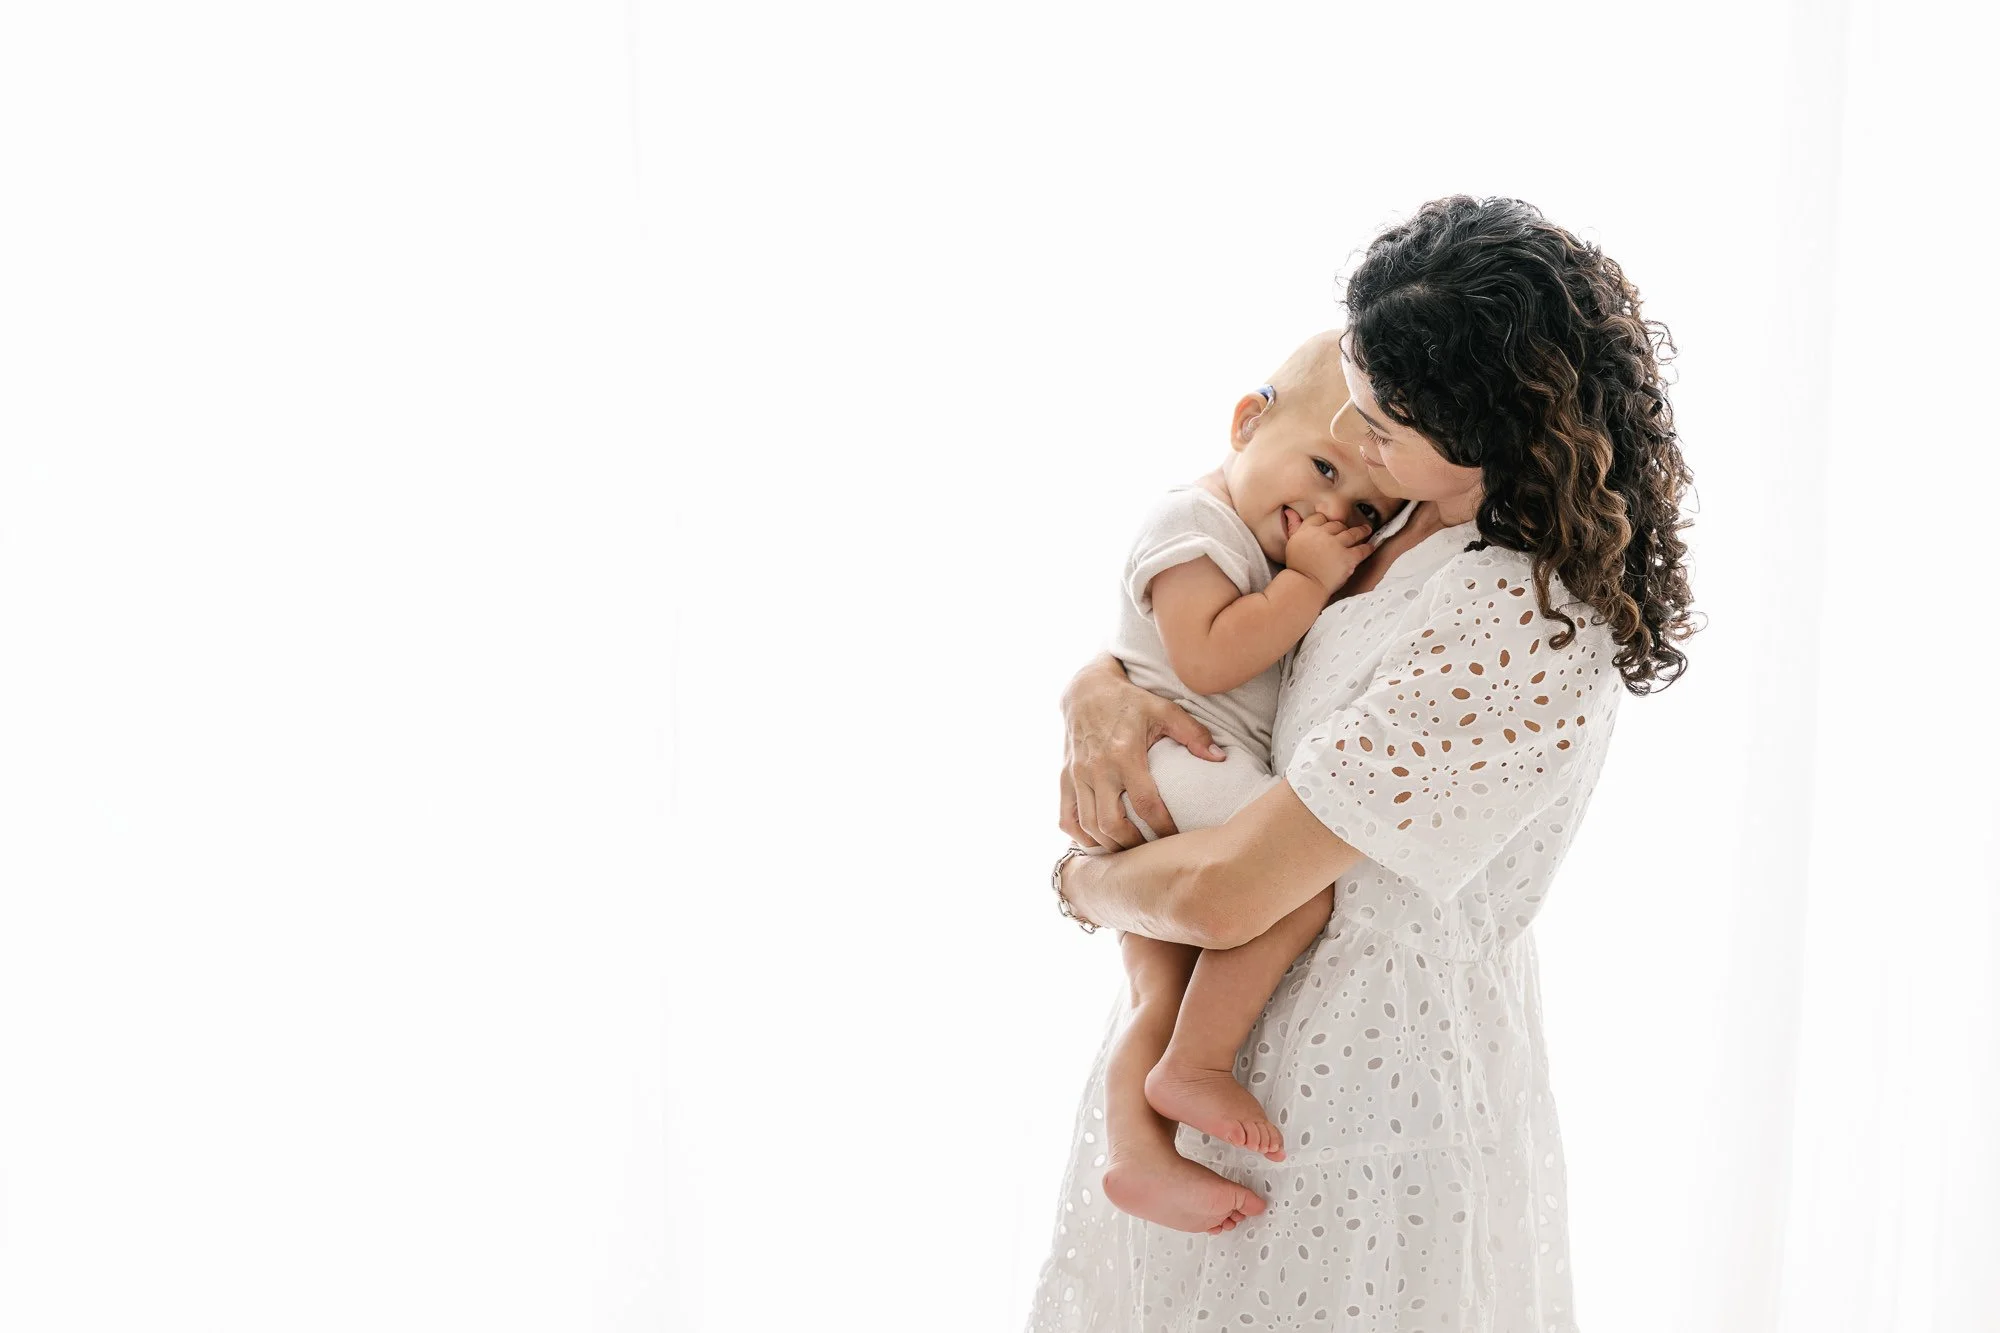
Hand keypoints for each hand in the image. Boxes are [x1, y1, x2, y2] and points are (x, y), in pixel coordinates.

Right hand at [1060, 654, 1222, 849]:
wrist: (1086, 689)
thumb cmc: (1130, 701)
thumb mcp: (1165, 710)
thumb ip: (1194, 734)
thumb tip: (1220, 758)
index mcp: (1124, 754)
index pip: (1145, 803)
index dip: (1163, 827)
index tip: (1177, 840)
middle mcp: (1097, 768)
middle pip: (1111, 823)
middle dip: (1132, 844)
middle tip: (1151, 853)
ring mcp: (1077, 775)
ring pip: (1087, 826)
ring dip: (1108, 845)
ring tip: (1128, 850)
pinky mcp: (1064, 777)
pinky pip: (1066, 818)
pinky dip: (1080, 837)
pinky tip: (1098, 842)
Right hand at [1283, 513, 1373, 594]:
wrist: (1304, 586)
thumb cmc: (1297, 568)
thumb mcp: (1292, 543)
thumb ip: (1294, 526)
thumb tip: (1290, 511)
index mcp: (1308, 530)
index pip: (1320, 517)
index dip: (1326, 522)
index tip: (1331, 526)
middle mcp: (1322, 534)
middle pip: (1337, 525)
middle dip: (1343, 528)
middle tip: (1350, 531)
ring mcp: (1336, 545)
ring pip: (1353, 533)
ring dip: (1361, 532)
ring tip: (1366, 530)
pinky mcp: (1347, 557)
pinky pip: (1362, 549)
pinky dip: (1368, 548)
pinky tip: (1370, 547)